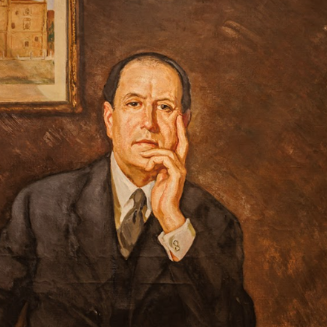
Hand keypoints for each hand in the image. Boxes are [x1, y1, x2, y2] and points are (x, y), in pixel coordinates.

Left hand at [143, 114, 188, 232]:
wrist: (165, 212)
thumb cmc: (161, 198)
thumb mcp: (159, 178)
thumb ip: (159, 167)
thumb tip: (154, 159)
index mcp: (178, 166)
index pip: (182, 145)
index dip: (181, 131)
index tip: (179, 117)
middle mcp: (182, 167)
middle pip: (183, 143)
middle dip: (180, 128)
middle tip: (176, 114)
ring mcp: (180, 171)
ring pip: (168, 152)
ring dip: (154, 151)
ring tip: (142, 153)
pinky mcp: (176, 176)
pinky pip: (166, 161)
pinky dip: (155, 160)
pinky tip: (148, 166)